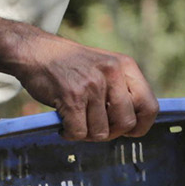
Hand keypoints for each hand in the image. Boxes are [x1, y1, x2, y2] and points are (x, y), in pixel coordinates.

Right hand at [0, 11, 158, 140]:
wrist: (34, 51)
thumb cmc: (69, 64)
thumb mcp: (104, 66)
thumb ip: (121, 89)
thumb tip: (133, 125)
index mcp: (125, 66)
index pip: (149, 106)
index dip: (141, 126)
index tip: (128, 131)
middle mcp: (112, 74)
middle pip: (125, 123)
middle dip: (110, 133)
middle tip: (94, 127)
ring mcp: (92, 85)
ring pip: (101, 132)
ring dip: (86, 133)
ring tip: (75, 121)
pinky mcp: (71, 97)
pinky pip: (79, 133)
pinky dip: (70, 134)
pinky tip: (63, 125)